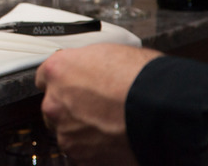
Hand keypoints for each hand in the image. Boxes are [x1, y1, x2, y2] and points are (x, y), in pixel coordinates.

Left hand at [35, 43, 161, 164]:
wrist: (161, 110)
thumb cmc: (141, 78)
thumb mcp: (108, 53)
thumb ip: (87, 64)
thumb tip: (91, 68)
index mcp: (57, 71)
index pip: (46, 77)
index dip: (63, 81)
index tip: (73, 85)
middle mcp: (54, 102)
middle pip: (53, 107)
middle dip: (71, 108)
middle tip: (97, 107)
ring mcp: (66, 132)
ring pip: (67, 132)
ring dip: (83, 130)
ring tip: (110, 125)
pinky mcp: (82, 157)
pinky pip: (83, 153)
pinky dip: (95, 149)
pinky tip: (114, 139)